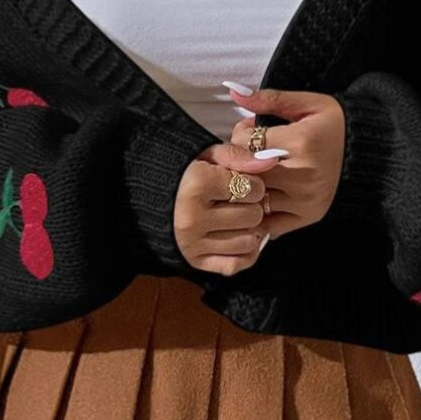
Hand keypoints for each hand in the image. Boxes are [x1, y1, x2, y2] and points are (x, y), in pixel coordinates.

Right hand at [173, 140, 285, 275]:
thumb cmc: (183, 173)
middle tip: (239, 200)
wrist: (149, 198)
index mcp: (196, 185)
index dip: (254, 183)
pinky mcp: (194, 261)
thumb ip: (239, 156)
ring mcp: (192, 243)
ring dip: (249, 229)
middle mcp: (193, 217)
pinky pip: (235, 264)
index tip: (242, 182)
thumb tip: (271, 161)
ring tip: (236, 217)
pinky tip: (238, 237)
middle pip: (253, 216)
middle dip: (252, 206)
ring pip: (248, 241)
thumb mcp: (207, 155)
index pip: (253, 189)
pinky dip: (244, 254)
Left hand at [226, 85, 345, 238]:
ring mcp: (305, 199)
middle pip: (245, 172)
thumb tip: (234, 92)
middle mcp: (303, 175)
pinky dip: (257, 214)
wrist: (372, 153)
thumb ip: (269, 99)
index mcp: (301, 142)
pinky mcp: (308, 216)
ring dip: (245, 187)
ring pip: (252, 198)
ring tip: (253, 174)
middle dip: (237, 162)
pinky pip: (268, 224)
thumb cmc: (336, 126)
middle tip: (245, 154)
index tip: (250, 132)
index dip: (240, 135)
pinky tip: (260, 199)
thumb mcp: (307, 104)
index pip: (244, 142)